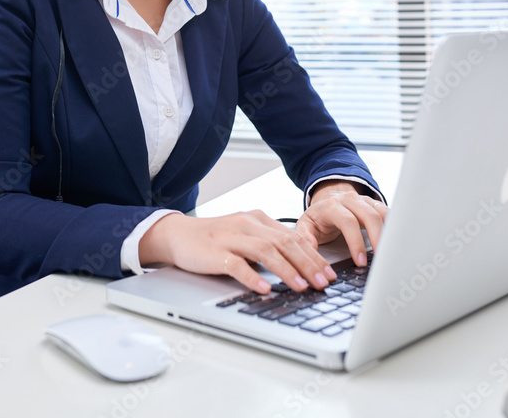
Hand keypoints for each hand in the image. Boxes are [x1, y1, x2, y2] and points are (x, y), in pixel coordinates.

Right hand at [138, 209, 340, 295]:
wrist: (178, 234)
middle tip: (324, 283)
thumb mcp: (246, 234)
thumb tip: (302, 261)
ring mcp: (230, 238)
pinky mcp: (214, 252)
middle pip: (284, 243)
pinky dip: (252, 276)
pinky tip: (264, 288)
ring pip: (265, 251)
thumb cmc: (216, 238)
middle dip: (308, 264)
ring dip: (287, 270)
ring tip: (303, 287)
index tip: (329, 273)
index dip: (314, 255)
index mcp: (258, 219)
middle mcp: (247, 224)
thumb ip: (270, 242)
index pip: (293, 237)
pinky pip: (236, 264)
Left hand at [296, 181, 387, 267]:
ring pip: (381, 212)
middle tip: (381, 260)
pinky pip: (388, 212)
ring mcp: (364, 200)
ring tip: (392, 253)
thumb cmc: (318, 217)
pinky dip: (394, 225)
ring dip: (389, 233)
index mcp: (332, 206)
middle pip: (369, 215)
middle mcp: (349, 200)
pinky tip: (397, 241)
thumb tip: (310, 247)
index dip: (355, 241)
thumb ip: (305, 237)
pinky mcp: (374, 204)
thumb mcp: (305, 225)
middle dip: (377, 238)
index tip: (360, 261)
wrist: (327, 199)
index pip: (347, 221)